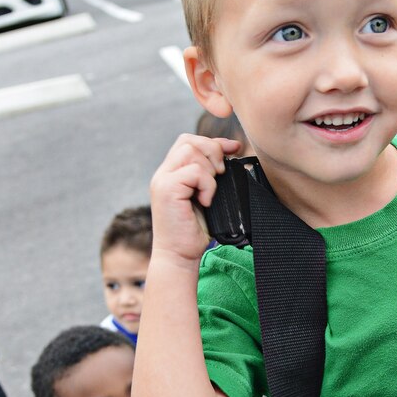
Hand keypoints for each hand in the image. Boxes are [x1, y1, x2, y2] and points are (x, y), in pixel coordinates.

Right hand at [149, 132, 242, 265]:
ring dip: (209, 170)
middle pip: (189, 141)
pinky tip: (206, 201)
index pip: (189, 141)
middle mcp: (163, 173)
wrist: (179, 255)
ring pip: (191, 152)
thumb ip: (211, 176)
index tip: (234, 148)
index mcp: (172, 173)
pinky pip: (194, 172)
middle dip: (212, 152)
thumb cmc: (194, 231)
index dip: (213, 142)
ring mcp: (162, 180)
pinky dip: (207, 185)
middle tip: (221, 174)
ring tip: (210, 192)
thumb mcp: (206, 197)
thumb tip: (232, 153)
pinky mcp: (166, 190)